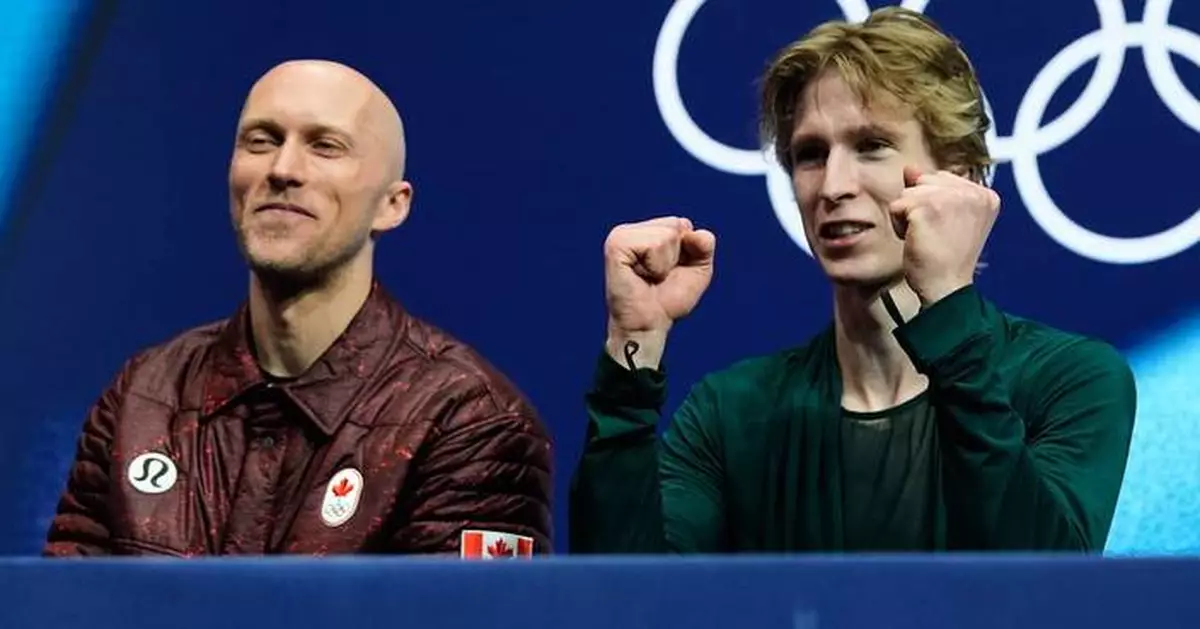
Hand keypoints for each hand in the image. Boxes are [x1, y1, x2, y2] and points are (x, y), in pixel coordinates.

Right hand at [603, 216, 715, 368]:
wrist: (650, 324)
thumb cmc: (668, 300)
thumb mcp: (698, 269)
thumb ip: (705, 245)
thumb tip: (694, 233)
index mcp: (647, 231)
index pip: (682, 223)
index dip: (686, 252)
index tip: (669, 272)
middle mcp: (632, 230)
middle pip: (676, 225)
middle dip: (676, 256)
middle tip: (658, 276)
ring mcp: (621, 235)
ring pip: (666, 235)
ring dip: (665, 264)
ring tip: (649, 277)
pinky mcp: (616, 245)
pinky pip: (653, 245)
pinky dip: (655, 266)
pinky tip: (640, 276)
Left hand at [889, 166, 999, 305]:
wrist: (946, 288)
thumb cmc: (946, 259)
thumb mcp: (945, 219)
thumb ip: (933, 190)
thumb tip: (909, 168)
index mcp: (986, 196)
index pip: (942, 179)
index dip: (934, 205)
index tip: (946, 232)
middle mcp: (973, 193)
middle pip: (925, 180)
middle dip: (919, 207)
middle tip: (935, 236)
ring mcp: (951, 198)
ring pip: (909, 192)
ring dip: (908, 217)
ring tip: (926, 238)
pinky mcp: (927, 207)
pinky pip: (896, 206)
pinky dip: (899, 225)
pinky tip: (915, 241)